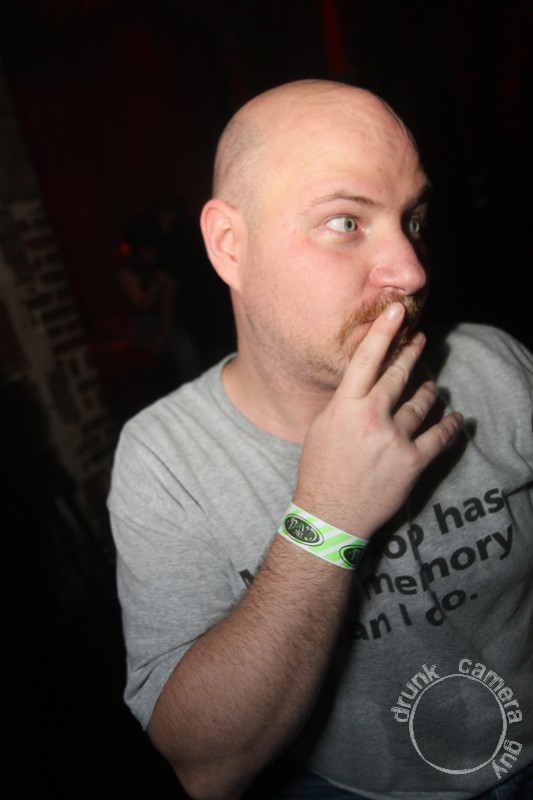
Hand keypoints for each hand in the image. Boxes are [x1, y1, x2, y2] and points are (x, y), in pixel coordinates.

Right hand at [294, 303, 462, 539]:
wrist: (330, 515)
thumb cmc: (320, 471)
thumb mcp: (322, 428)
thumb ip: (344, 404)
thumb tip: (363, 384)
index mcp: (345, 407)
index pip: (366, 359)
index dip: (383, 331)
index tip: (396, 310)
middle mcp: (372, 418)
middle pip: (398, 375)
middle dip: (411, 352)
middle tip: (420, 338)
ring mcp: (395, 439)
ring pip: (421, 403)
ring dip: (428, 391)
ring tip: (432, 386)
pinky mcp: (413, 461)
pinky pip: (439, 436)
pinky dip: (451, 425)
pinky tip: (457, 418)